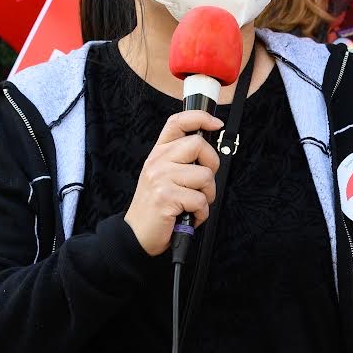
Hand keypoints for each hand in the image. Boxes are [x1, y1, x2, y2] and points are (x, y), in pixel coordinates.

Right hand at [124, 109, 222, 256]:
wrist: (136, 235)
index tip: (216, 123)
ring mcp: (160, 178)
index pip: (177, 122)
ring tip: (193, 204)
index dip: (200, 117)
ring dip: (207, 195)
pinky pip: (201, 200)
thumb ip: (181, 160)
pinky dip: (202, 213)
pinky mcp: (166, 197)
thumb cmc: (156, 207)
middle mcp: (157, 161)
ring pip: (204, 175)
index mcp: (158, 153)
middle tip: (203, 183)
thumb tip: (208, 151)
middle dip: (212, 165)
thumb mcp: (163, 176)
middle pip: (198, 145)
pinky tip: (189, 216)